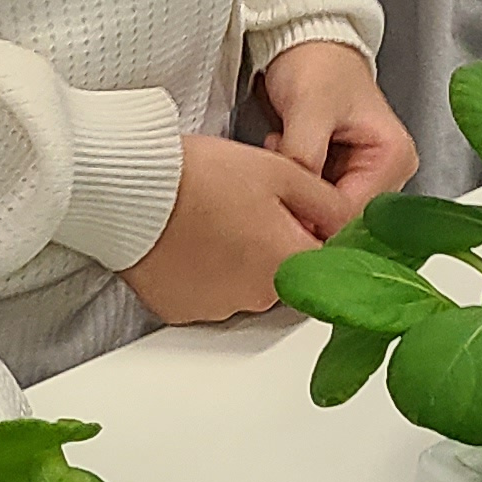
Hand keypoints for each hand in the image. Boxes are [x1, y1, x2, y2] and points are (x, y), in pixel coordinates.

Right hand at [122, 135, 347, 325]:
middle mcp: (256, 297)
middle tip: (247, 206)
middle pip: (282, 274)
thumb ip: (328, 202)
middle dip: (274, 245)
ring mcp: (215, 307)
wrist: (130, 190)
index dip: (314, 231)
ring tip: (212, 220)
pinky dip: (201, 275)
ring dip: (237, 261)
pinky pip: (204, 296)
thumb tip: (352, 224)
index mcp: (288, 262)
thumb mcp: (281, 172)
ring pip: (243, 286)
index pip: (326, 260)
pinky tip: (189, 243)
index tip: (300, 214)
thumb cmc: (200, 176)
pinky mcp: (179, 310)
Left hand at [253, 41, 415, 227]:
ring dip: (295, 188)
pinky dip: (292, 180)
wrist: (304, 43)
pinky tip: (282, 152)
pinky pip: (313, 194)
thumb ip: (305, 154)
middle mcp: (387, 171)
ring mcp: (364, 174)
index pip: (355, 212)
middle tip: (278, 164)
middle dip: (302, 198)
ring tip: (281, 149)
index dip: (314, 215)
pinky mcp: (341, 173)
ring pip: (323, 208)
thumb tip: (298, 198)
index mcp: (394, 157)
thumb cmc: (316, 64)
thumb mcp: (310, 107)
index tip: (279, 201)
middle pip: (341, 216)